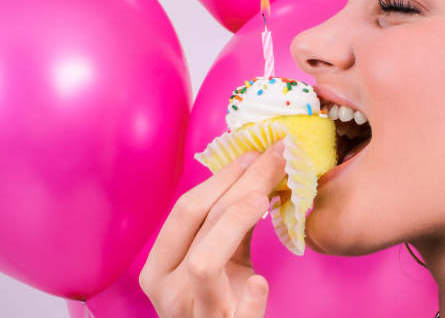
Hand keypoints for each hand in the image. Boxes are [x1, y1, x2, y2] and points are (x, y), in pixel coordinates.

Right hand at [139, 140, 286, 317]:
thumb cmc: (216, 303)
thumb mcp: (214, 262)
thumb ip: (227, 226)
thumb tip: (257, 171)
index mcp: (159, 268)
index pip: (186, 209)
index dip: (222, 176)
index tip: (253, 153)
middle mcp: (168, 290)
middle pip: (200, 221)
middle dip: (241, 182)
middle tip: (275, 158)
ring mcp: (196, 315)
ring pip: (205, 262)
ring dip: (235, 221)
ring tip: (265, 198)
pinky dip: (248, 301)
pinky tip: (260, 282)